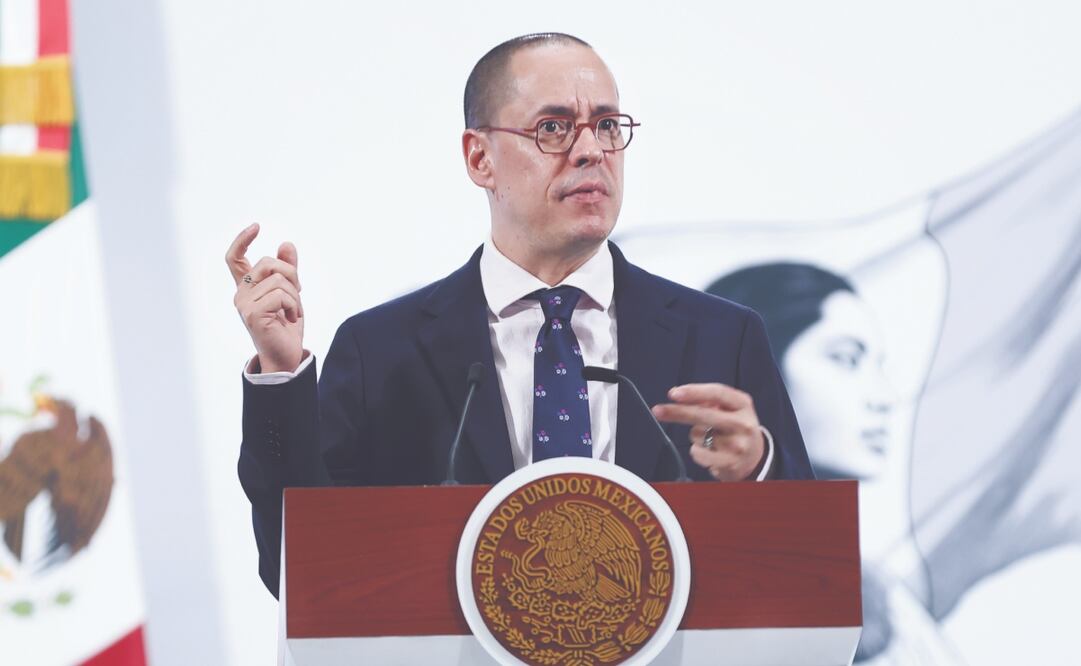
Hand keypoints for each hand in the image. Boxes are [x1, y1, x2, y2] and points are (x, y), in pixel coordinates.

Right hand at [226, 223, 304, 372]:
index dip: (242, 240)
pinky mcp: (252, 314)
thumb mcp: (291, 293)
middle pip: (267, 263)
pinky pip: (280, 295)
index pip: (234, 258)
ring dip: (295, 295)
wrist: (286, 357)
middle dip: (291, 274)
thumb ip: (288, 270)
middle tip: (298, 292)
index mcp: (247, 287)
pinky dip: (293, 305)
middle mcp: (241, 294)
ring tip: (293, 311)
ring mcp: (244, 304)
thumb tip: (286, 244)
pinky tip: (290, 318)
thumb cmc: (286, 327)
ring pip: (278, 279)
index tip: (256, 226)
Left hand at [651, 383, 764, 480]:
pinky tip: (710, 451)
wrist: (755, 458)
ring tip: (711, 439)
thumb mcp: (731, 409)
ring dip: (696, 436)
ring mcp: (737, 444)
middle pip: (703, 414)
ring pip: (697, 434)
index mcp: (743, 404)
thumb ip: (709, 401)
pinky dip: (697, 451)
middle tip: (658, 410)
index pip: (717, 393)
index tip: (674, 393)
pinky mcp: (729, 462)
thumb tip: (679, 396)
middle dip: (677, 412)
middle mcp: (743, 423)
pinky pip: (697, 453)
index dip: (694, 391)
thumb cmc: (736, 428)